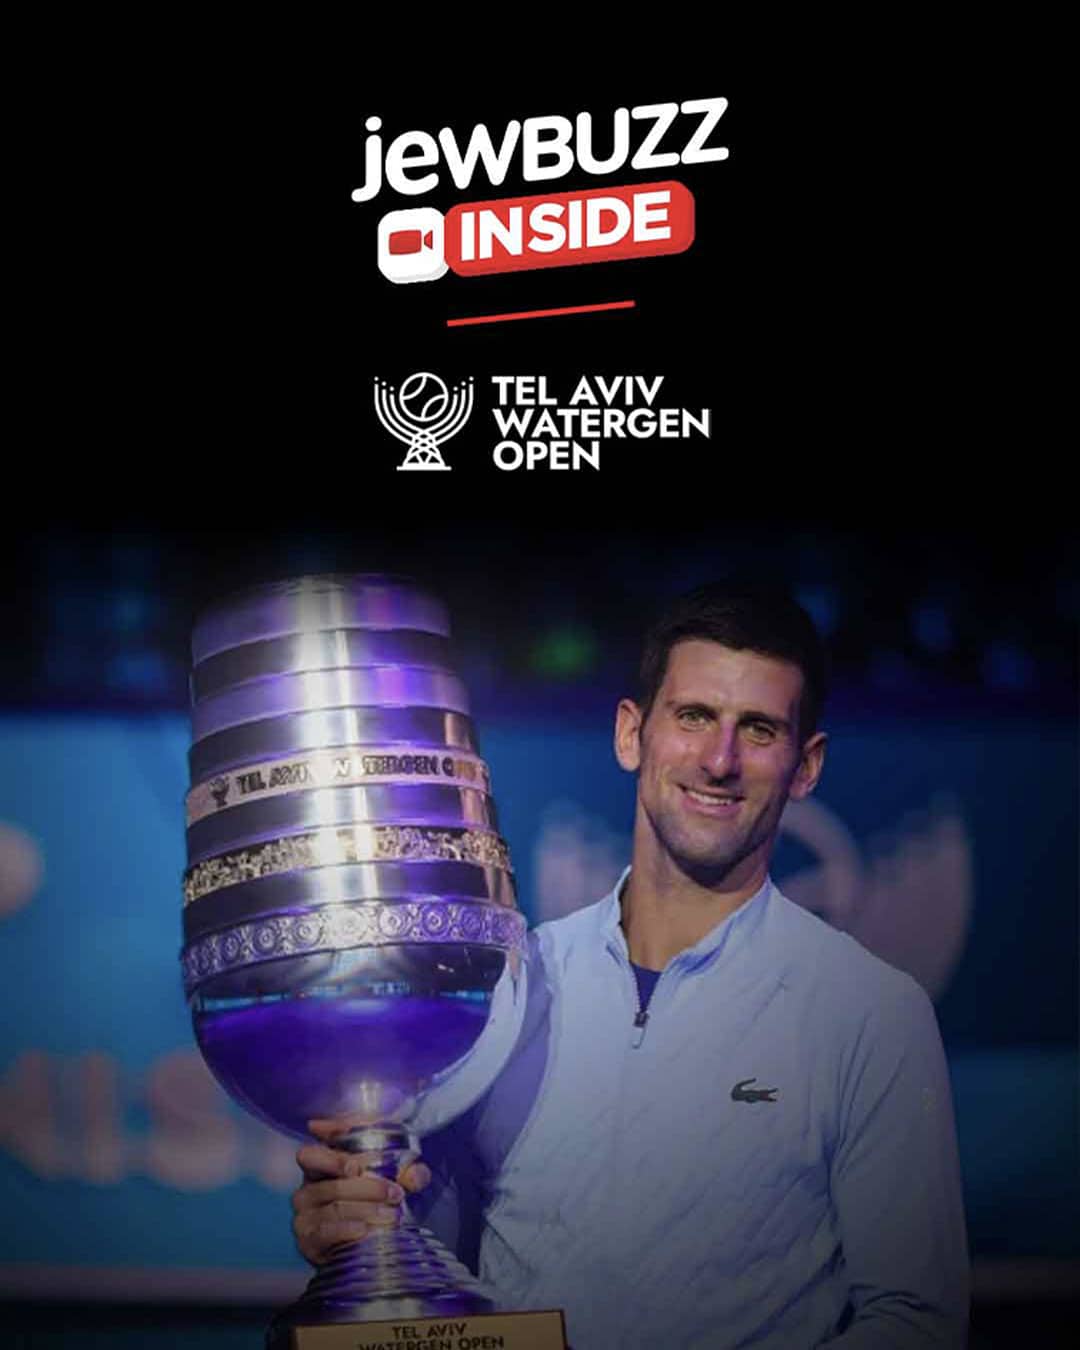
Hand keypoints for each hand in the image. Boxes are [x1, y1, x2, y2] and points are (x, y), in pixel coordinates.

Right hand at [291, 1119, 432, 1265]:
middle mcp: (307, 1187)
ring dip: (367, 1209)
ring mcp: (305, 1214)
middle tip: (395, 1192)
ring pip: (335, 1206)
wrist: (358, 1246)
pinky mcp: (308, 1240)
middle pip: (334, 1182)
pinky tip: (365, 1229)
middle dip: (369, 1186)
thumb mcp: (392, 1181)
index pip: (312, 1154)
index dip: (331, 1157)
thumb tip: (415, 1173)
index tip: (354, 1167)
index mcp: (321, 1164)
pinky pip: (327, 1231)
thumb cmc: (372, 1202)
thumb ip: (408, 1173)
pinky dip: (348, 1229)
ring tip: (392, 1214)